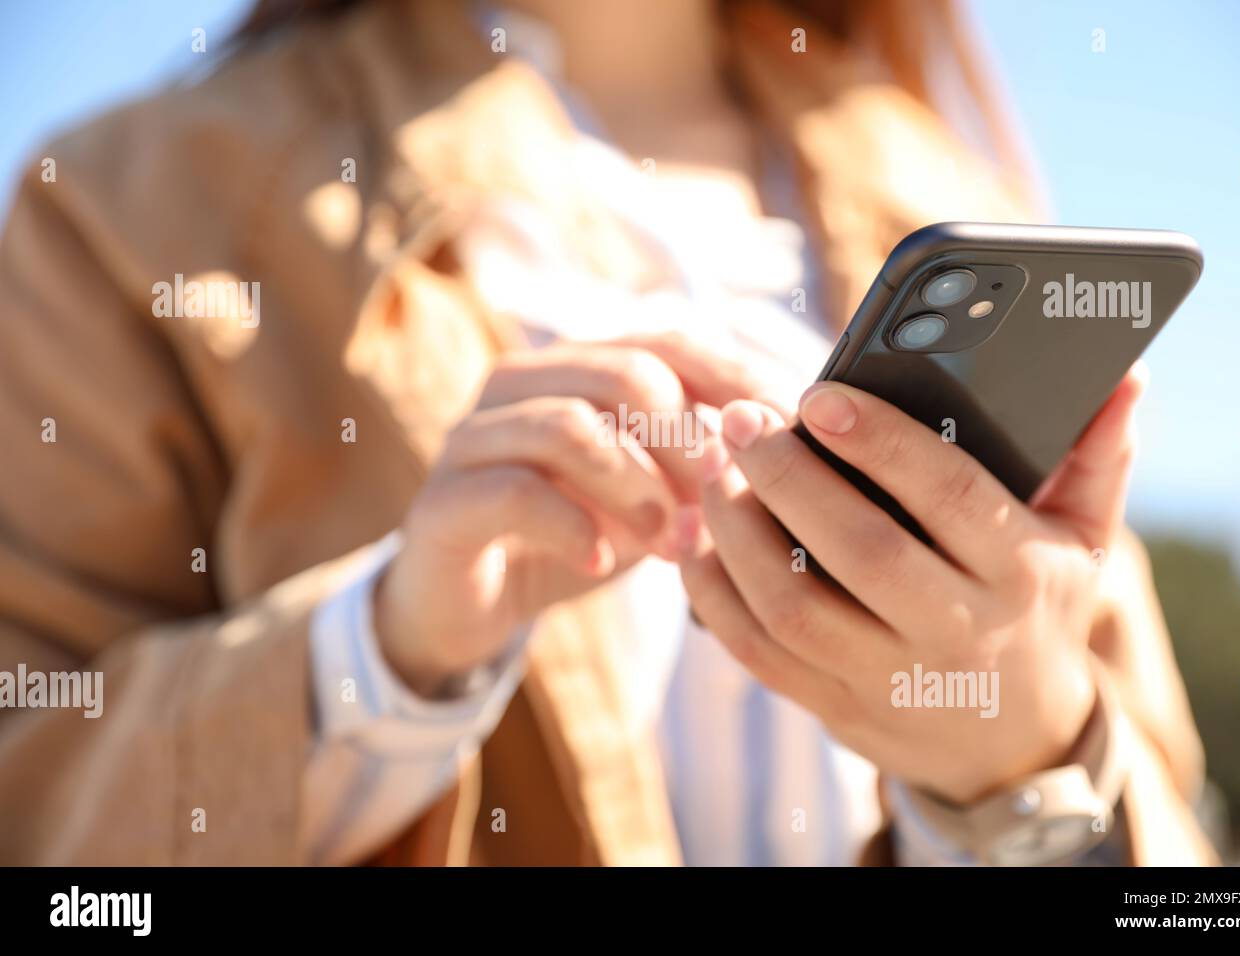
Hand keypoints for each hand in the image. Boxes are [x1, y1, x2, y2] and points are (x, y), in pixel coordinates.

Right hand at [374, 334, 760, 695]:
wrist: (469, 604)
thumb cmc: (573, 537)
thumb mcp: (650, 498)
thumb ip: (701, 469)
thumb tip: (790, 450)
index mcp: (576, 367)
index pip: (667, 342)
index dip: (732, 382)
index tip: (785, 433)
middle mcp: (521, 384)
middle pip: (624, 373)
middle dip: (687, 442)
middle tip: (721, 503)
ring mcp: (474, 437)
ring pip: (568, 427)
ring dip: (637, 488)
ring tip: (673, 543)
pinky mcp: (443, 500)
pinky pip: (514, 492)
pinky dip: (573, 527)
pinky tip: (601, 563)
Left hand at [678, 367, 1146, 801]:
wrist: (1011, 742)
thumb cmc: (1036, 609)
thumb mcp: (1081, 540)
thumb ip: (1095, 456)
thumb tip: (1124, 376)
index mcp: (1018, 573)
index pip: (949, 496)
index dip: (881, 443)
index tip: (819, 396)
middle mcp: (956, 630)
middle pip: (857, 550)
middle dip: (787, 476)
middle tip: (741, 419)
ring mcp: (889, 678)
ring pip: (793, 605)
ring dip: (736, 530)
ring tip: (712, 465)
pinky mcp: (833, 706)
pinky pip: (757, 651)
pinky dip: (713, 592)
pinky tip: (695, 535)